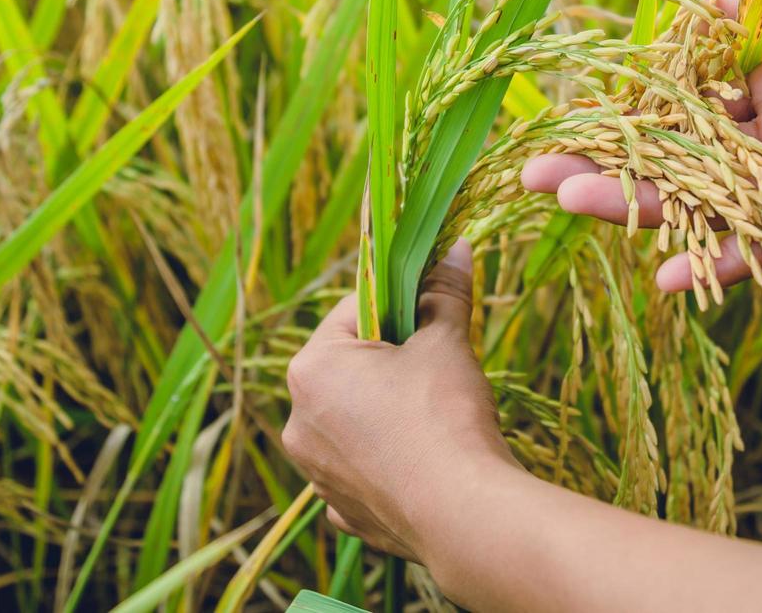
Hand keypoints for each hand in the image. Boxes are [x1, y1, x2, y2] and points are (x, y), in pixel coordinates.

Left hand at [281, 241, 519, 558]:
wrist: (463, 514)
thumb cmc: (445, 416)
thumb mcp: (447, 342)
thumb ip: (444, 292)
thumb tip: (456, 248)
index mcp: (312, 369)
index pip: (355, 310)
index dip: (400, 301)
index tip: (433, 305)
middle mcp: (299, 421)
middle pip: (350, 367)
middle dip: (392, 358)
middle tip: (439, 360)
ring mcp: (316, 473)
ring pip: (353, 421)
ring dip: (387, 410)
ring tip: (435, 412)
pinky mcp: (343, 511)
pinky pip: (361, 470)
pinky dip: (387, 461)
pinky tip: (422, 460)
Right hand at [522, 0, 761, 290]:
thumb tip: (692, 14)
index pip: (675, 104)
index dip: (620, 112)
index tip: (559, 110)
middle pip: (676, 160)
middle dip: (606, 167)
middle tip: (534, 174)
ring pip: (710, 202)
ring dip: (641, 209)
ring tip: (569, 203)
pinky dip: (727, 260)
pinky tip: (669, 277)